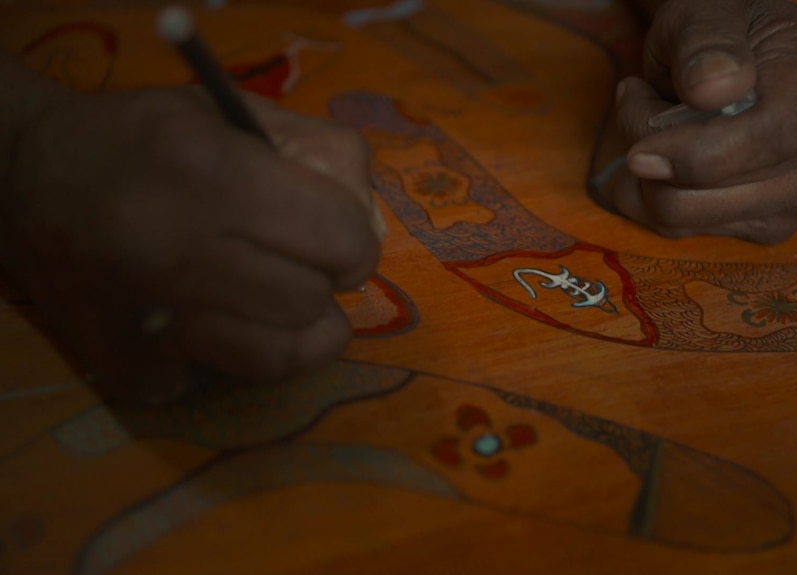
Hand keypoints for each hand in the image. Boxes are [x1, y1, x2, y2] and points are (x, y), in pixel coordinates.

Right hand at [1, 86, 382, 401]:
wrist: (24, 182)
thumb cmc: (148, 141)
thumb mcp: (242, 114)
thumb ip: (330, 159)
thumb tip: (371, 236)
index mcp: (212, 177)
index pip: (341, 241)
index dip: (352, 238)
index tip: (332, 231)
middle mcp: (176, 257)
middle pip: (314, 302)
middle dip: (319, 279)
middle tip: (286, 255)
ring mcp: (152, 326)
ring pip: (285, 357)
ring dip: (293, 325)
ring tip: (260, 289)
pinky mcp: (137, 374)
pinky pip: (232, 376)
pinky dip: (238, 347)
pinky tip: (204, 311)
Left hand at [603, 0, 796, 242]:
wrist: (731, 59)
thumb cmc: (720, 30)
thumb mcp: (708, 12)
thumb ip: (709, 42)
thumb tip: (716, 89)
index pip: (769, 139)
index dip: (696, 155)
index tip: (638, 151)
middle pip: (722, 193)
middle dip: (654, 155)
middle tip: (636, 100)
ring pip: (690, 218)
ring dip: (644, 177)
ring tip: (650, 121)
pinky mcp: (765, 222)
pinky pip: (682, 228)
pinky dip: (649, 196)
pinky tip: (660, 156)